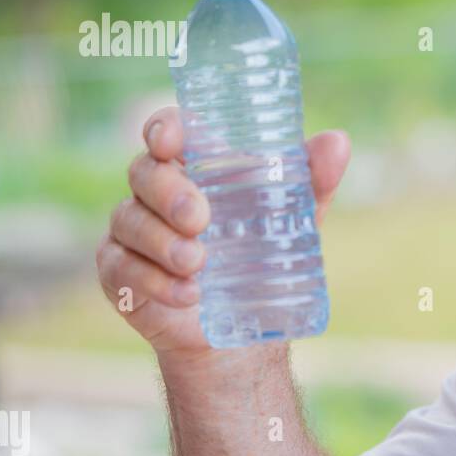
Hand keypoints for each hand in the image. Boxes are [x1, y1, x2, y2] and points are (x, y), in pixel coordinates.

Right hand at [96, 106, 349, 358]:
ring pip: (129, 221)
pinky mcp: (118, 272)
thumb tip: (337, 141)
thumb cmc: (264, 256)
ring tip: (197, 264)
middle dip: (169, 193)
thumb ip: (314, 180)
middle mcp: (155, 192)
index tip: (170, 142)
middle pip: (143, 172)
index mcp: (195, 166)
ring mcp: (132, 231)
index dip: (164, 128)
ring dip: (162, 242)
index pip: (168, 130)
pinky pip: (121, 269)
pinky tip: (186, 294)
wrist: (245, 327)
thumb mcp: (295, 218)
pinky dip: (155, 282)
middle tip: (200, 219)